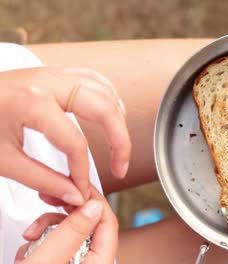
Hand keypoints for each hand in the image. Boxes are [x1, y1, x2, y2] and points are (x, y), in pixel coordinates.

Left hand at [0, 67, 130, 204]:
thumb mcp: (2, 161)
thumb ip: (44, 180)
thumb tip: (74, 195)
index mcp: (32, 103)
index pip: (75, 143)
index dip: (83, 172)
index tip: (81, 190)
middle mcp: (47, 82)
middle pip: (105, 109)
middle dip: (120, 141)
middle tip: (120, 166)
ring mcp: (51, 74)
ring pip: (104, 89)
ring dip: (117, 117)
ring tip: (118, 144)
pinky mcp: (52, 74)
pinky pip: (93, 79)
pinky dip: (108, 96)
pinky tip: (109, 114)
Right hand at [16, 187, 117, 262]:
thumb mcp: (47, 261)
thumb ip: (71, 232)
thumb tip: (93, 206)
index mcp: (98, 263)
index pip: (108, 222)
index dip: (93, 199)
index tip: (76, 185)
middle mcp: (91, 262)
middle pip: (89, 223)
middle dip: (65, 211)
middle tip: (52, 198)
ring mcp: (75, 262)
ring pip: (70, 231)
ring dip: (47, 227)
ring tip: (32, 234)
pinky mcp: (60, 262)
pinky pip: (57, 243)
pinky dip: (41, 240)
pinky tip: (29, 248)